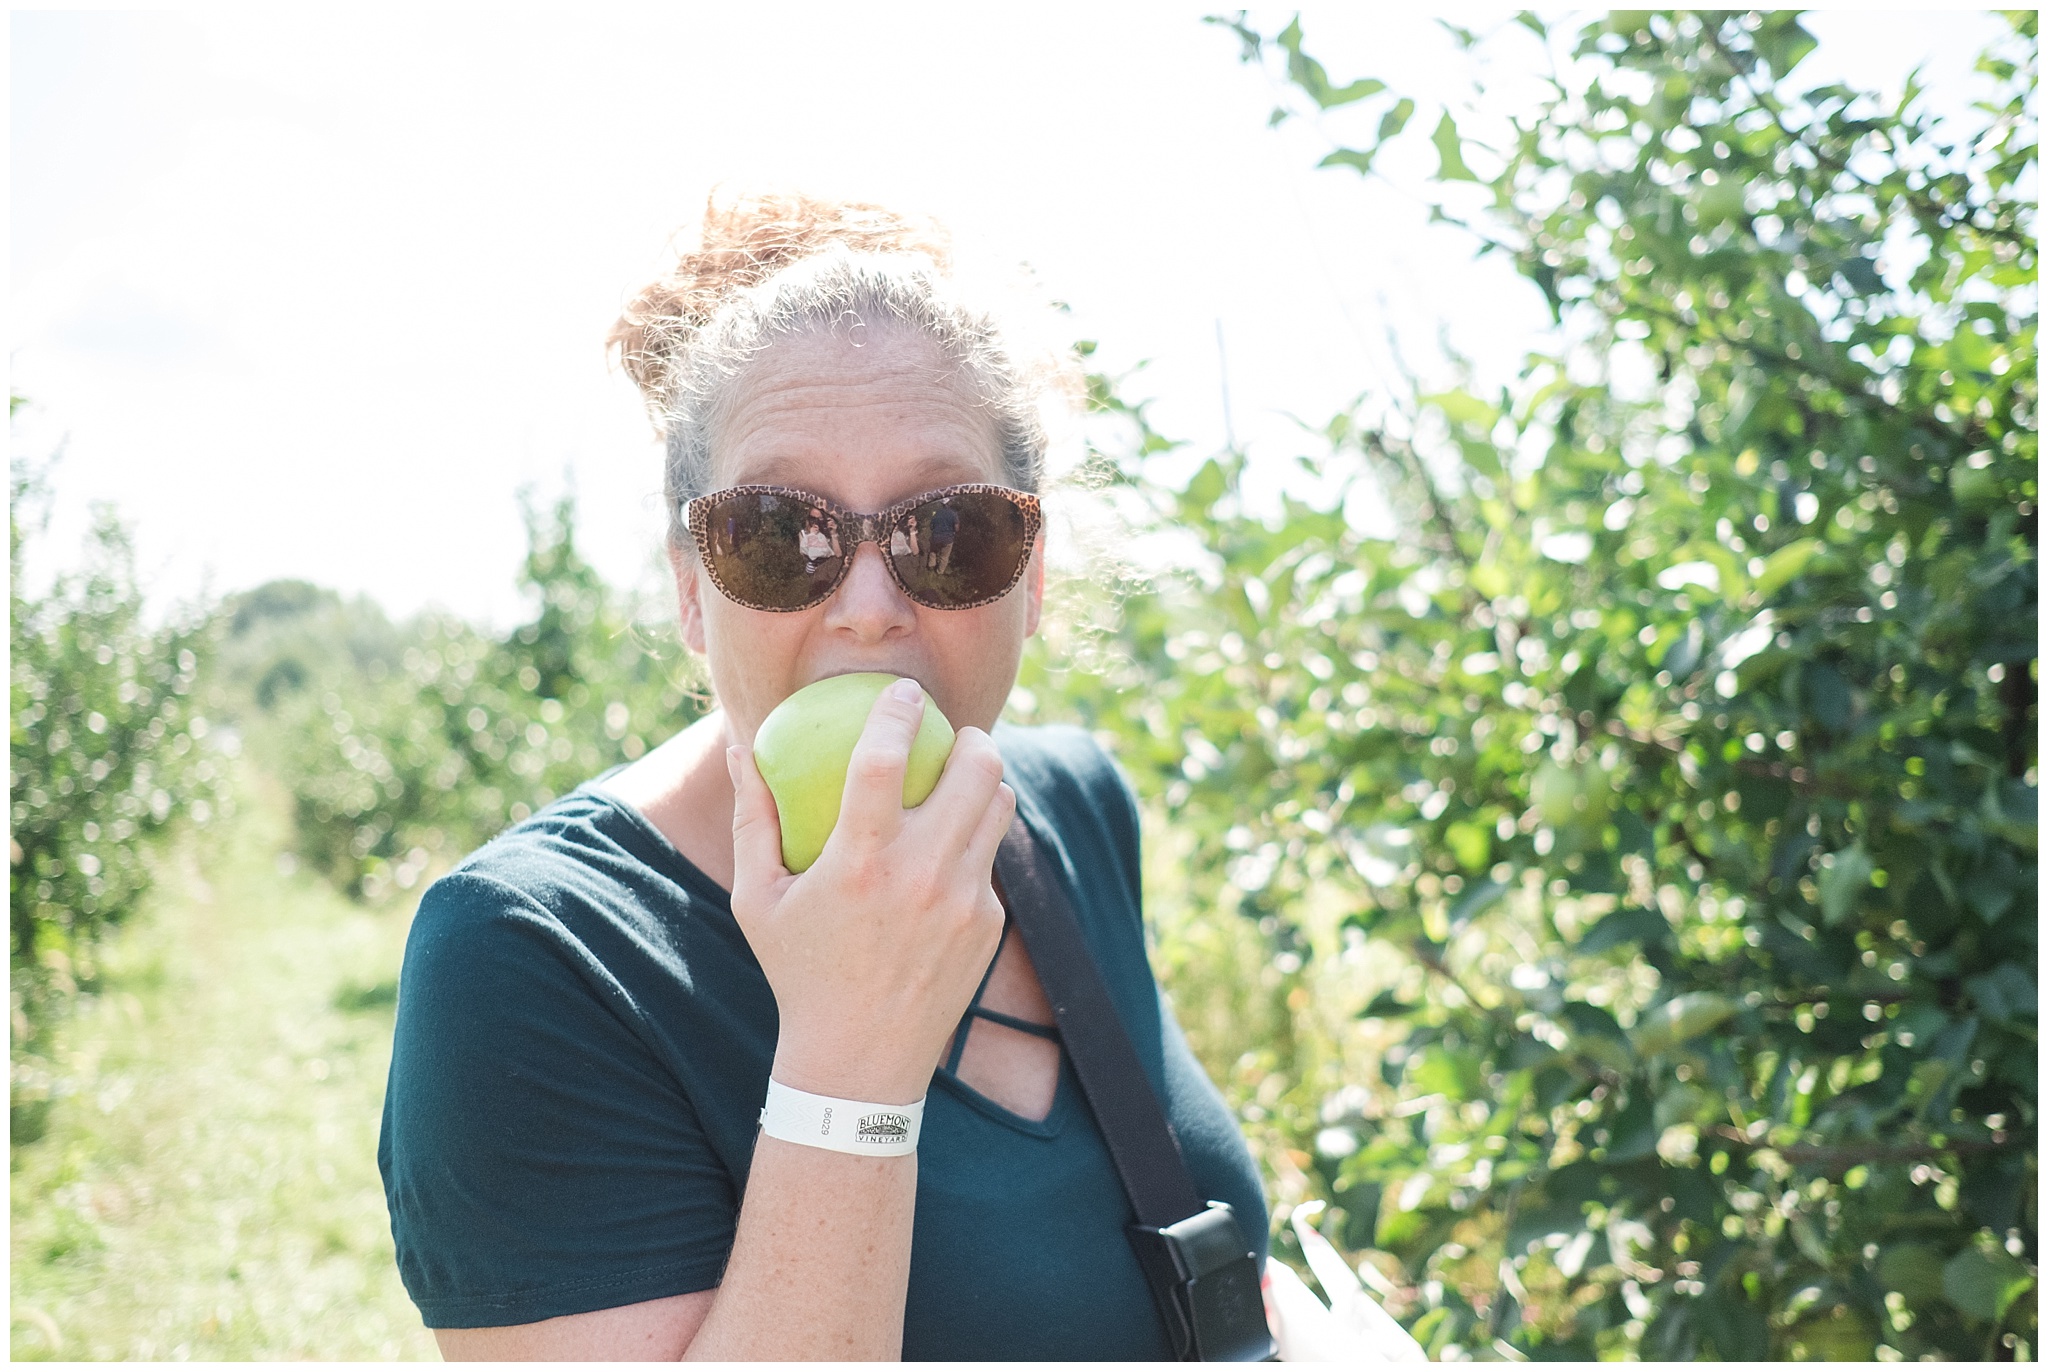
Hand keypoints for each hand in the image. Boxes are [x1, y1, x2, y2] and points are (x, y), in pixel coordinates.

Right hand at [728, 678, 1014, 1104]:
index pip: (886, 759)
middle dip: (973, 737)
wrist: (858, 1062)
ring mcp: (962, 900)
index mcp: (858, 863)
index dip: (899, 711)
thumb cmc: (797, 972)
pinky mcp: (986, 924)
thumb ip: (754, 818)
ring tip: (964, 778)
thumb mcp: (757, 900)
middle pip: (976, 769)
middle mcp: (920, 875)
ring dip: (986, 782)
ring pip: (999, 807)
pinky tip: (950, 850)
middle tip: (957, 734)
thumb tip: (744, 747)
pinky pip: (989, 860)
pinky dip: (973, 843)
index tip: (903, 691)